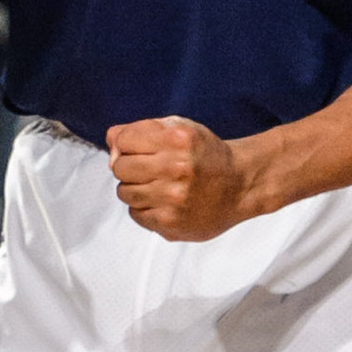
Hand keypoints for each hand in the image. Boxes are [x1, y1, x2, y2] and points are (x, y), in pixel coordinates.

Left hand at [106, 115, 254, 241]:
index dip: (127, 144)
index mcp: (177, 139)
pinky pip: (136, 214)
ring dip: (135, 188)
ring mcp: (174, 198)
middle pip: (119, 167)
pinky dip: (144, 208)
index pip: (123, 140)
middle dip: (129, 167)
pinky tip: (163, 202)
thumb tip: (111, 143)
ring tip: (157, 186)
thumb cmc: (205, 154)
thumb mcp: (178, 128)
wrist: (240, 185)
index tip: (141, 149)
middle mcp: (177, 168)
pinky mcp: (172, 223)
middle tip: (150, 169)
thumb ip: (139, 130)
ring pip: (124, 192)